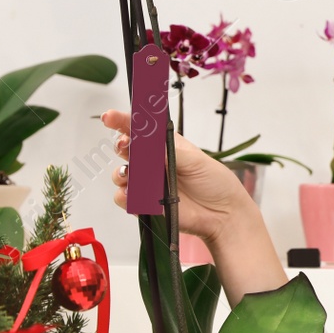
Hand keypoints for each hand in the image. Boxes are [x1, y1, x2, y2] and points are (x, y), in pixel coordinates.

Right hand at [100, 108, 251, 242]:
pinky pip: (125, 199)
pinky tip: (135, 196)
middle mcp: (154, 164)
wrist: (223, 215)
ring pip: (121, 174)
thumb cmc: (216, 183)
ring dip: (121, 173)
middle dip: (121, 146)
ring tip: (130, 175)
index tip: (110, 117)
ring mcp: (149, 184)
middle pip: (126, 150)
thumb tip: (147, 141)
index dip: (123, 121)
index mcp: (166, 146)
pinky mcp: (146, 204)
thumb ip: (169, 151)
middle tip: (125, 146)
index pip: (141, 129)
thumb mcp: (196, 160)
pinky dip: (125, 196)